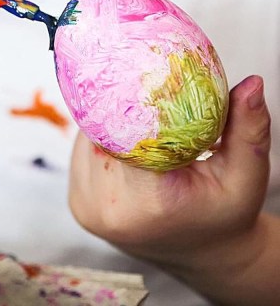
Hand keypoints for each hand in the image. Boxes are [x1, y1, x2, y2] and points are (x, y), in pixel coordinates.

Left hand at [69, 75, 272, 299]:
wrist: (199, 254)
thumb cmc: (223, 214)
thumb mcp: (246, 175)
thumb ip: (247, 128)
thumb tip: (252, 83)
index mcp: (148, 200)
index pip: (129, 130)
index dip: (136, 100)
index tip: (149, 75)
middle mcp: (108, 206)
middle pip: (105, 131)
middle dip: (125, 108)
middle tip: (144, 85)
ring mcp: (86, 205)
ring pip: (90, 138)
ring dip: (111, 123)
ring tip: (138, 119)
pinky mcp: (77, 203)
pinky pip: (84, 152)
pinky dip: (102, 139)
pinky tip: (124, 140)